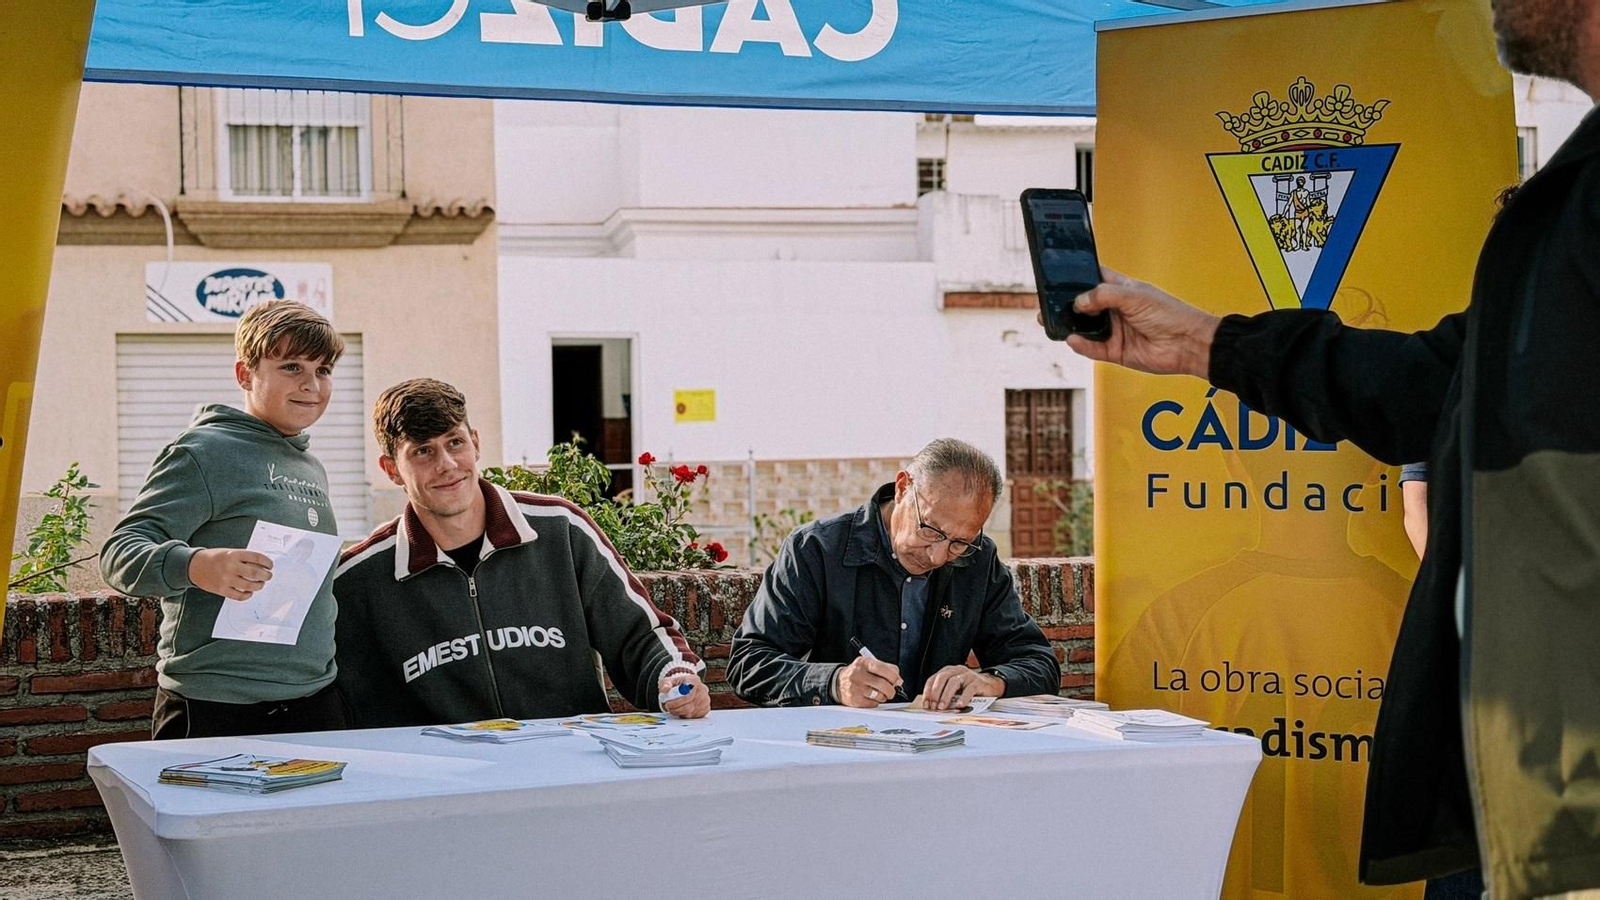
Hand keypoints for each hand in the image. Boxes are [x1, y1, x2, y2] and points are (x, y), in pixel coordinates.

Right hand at [188, 548, 272, 600]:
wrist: (194, 566)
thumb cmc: (214, 558)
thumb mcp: (229, 552)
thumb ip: (244, 558)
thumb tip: (262, 565)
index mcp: (234, 554)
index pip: (256, 557)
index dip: (267, 562)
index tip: (270, 565)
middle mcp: (230, 566)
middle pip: (255, 573)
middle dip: (266, 575)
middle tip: (268, 576)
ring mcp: (225, 579)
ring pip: (249, 585)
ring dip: (258, 586)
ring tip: (261, 584)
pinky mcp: (221, 589)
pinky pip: (238, 596)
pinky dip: (247, 595)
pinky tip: (249, 592)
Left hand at [659, 672, 709, 718]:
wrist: (684, 689)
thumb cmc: (676, 685)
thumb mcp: (668, 681)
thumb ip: (665, 685)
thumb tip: (665, 689)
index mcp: (694, 680)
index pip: (688, 692)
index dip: (677, 700)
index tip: (668, 703)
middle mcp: (702, 689)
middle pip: (689, 703)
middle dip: (676, 708)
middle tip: (668, 708)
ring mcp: (705, 699)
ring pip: (691, 711)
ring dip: (680, 712)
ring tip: (673, 709)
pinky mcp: (706, 708)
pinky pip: (695, 715)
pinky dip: (686, 715)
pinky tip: (682, 711)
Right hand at [833, 656, 903, 707]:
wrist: (838, 682)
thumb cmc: (858, 673)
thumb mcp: (868, 664)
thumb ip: (885, 669)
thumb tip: (898, 680)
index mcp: (864, 663)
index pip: (884, 669)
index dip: (894, 676)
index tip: (898, 681)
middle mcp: (859, 674)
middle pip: (883, 684)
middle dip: (891, 690)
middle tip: (892, 691)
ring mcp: (856, 688)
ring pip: (879, 695)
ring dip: (884, 697)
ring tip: (881, 694)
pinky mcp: (855, 699)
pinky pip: (873, 703)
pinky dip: (876, 702)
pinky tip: (872, 697)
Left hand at [921, 666, 1004, 710]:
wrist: (991, 685)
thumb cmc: (970, 688)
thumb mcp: (955, 690)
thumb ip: (945, 694)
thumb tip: (932, 707)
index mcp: (948, 671)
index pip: (933, 679)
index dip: (928, 692)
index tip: (926, 704)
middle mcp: (957, 671)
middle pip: (942, 678)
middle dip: (935, 693)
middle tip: (933, 706)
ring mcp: (968, 675)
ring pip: (954, 682)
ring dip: (946, 696)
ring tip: (942, 707)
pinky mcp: (978, 682)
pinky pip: (969, 689)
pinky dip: (963, 698)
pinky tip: (960, 705)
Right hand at [1058, 267, 1220, 377]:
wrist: (1187, 344)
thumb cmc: (1169, 314)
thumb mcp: (1135, 296)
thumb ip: (1104, 295)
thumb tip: (1079, 301)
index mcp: (1120, 289)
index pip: (1093, 279)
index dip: (1077, 277)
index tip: (1057, 277)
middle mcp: (1115, 309)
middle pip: (1083, 305)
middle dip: (1066, 305)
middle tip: (1047, 303)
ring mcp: (1114, 330)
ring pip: (1084, 328)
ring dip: (1070, 325)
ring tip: (1053, 321)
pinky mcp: (1115, 351)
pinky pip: (1092, 348)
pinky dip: (1081, 345)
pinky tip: (1073, 338)